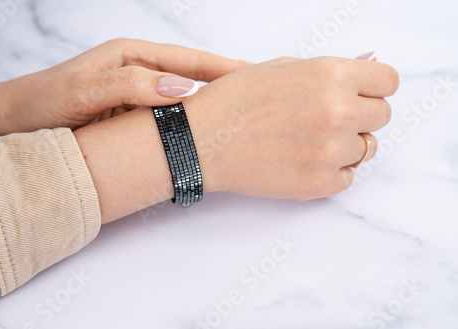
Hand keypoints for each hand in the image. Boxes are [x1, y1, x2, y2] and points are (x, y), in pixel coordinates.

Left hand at [0, 39, 249, 139]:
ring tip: (239, 123)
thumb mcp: (84, 91)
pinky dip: (185, 129)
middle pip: (192, 79)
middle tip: (259, 101)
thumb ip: (132, 86)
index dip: (224, 69)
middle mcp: (138, 74)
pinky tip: (199, 141)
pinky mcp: (130, 119)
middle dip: (225, 88)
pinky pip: (166, 122)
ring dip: (208, 112)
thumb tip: (184, 89)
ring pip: (181, 104)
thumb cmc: (42, 104)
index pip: (190, 61)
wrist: (12, 126)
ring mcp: (135, 98)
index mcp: (132, 57)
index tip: (255, 76)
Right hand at [74, 55, 398, 222]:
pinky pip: (347, 178)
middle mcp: (338, 112)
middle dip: (358, 115)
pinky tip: (302, 161)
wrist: (201, 140)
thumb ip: (330, 70)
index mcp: (331, 75)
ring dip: (344, 145)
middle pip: (381, 116)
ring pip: (366, 149)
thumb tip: (368, 66)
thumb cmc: (233, 101)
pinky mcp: (318, 184)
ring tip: (308, 141)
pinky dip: (331, 171)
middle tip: (325, 118)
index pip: (388, 82)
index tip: (361, 94)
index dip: (373, 87)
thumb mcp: (282, 68)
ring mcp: (330, 152)